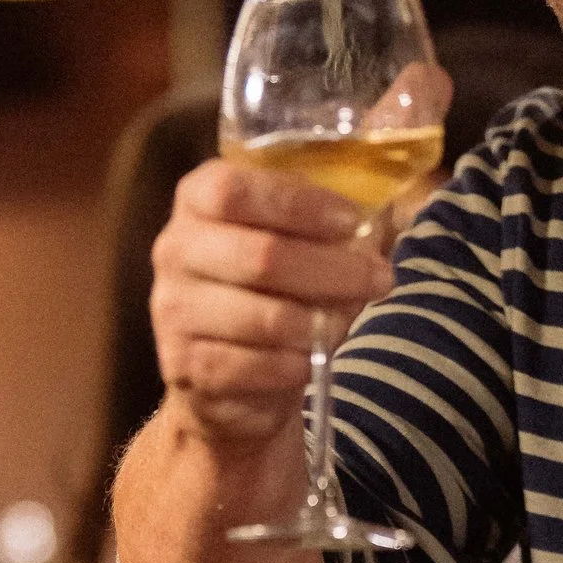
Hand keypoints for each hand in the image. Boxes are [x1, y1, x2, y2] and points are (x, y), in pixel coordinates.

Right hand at [149, 158, 394, 447]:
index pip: (233, 190)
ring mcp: (173, 310)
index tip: (354, 222)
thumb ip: (333, 213)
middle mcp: (175, 249)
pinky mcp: (185, 365)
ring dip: (321, 322)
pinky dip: (297, 363)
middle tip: (380, 278)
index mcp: (197, 199)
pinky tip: (312, 357)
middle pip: (261, 256)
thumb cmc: (272, 288)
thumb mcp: (297, 237)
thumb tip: (389, 199)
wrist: (226, 372)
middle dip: (334, 270)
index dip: (299, 205)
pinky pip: (256, 366)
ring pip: (265, 318)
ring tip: (348, 321)